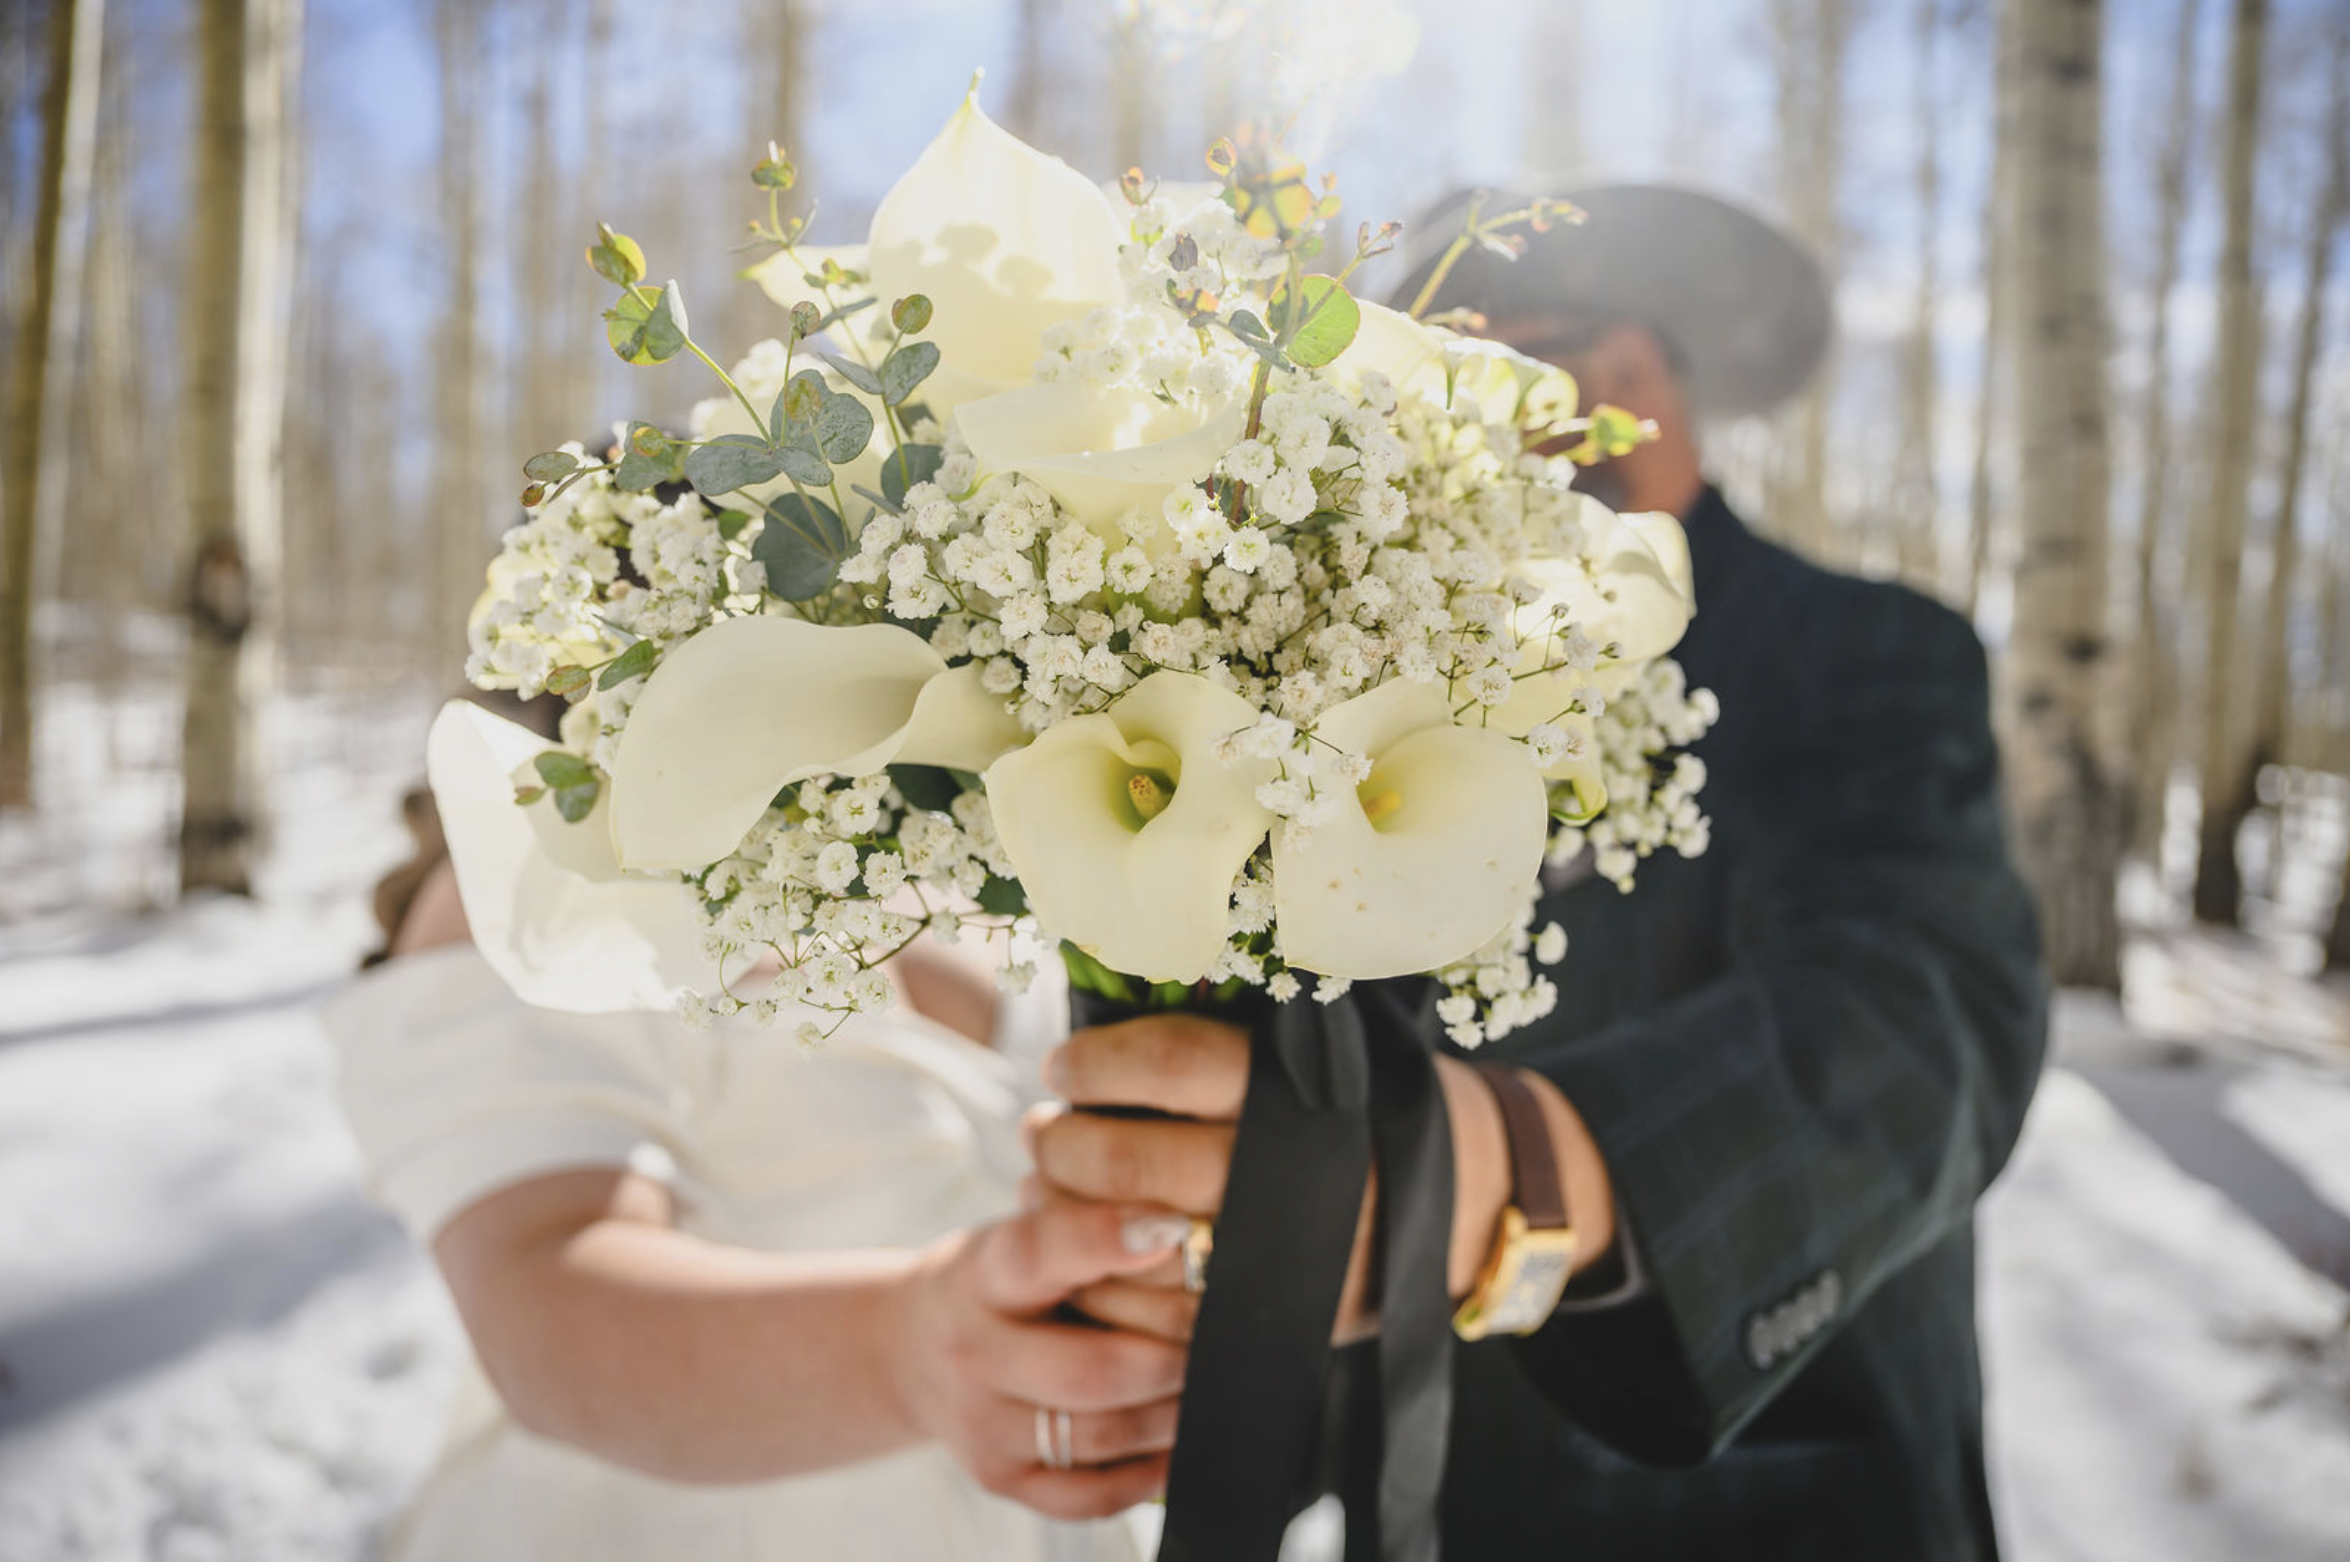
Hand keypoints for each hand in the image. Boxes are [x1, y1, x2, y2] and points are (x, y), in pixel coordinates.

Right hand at [889, 1198, 1195, 1519]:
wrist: (908, 1348)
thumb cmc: (994, 1282)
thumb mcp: (1018, 1233)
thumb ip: (1086, 1228)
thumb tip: (1180, 1224)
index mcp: (982, 1273)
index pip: (1040, 1253)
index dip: (1107, 1240)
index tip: (1173, 1230)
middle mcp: (973, 1352)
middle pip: (1093, 1369)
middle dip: (1174, 1356)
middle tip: (1218, 1335)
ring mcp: (982, 1425)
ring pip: (1104, 1434)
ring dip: (1173, 1414)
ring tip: (1207, 1386)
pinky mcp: (998, 1478)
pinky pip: (1090, 1495)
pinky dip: (1147, 1474)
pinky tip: (1172, 1443)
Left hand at [1028, 1014, 1614, 1343]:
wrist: (1476, 1199)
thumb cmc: (1377, 1104)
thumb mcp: (1333, 1047)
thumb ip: (1238, 1034)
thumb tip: (1113, 998)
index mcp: (1302, 1090)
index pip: (1170, 1062)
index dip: (1097, 1062)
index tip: (1061, 1064)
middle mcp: (1290, 1174)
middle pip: (1132, 1158)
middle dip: (1063, 1144)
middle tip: (1039, 1130)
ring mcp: (1281, 1256)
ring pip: (1131, 1240)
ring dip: (1065, 1215)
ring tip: (1042, 1189)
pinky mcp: (1275, 1318)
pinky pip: (1154, 1317)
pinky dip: (1100, 1288)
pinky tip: (1079, 1259)